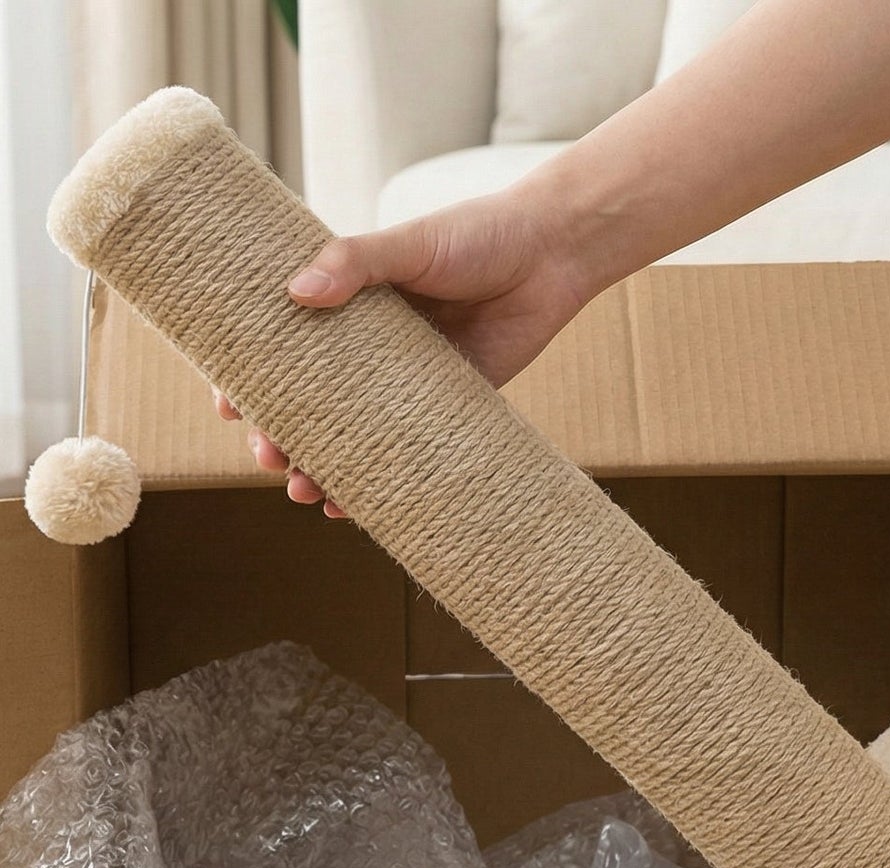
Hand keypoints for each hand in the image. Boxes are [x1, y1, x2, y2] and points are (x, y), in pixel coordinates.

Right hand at [214, 186, 591, 516]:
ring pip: (357, 436)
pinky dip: (388, 481)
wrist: (553, 255)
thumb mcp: (409, 242)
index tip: (230, 407)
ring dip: (329, 469)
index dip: (252, 379)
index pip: (285, 347)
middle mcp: (373, 350)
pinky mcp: (454, 406)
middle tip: (271, 459)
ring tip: (309, 494)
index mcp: (349, 305)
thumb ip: (355, 263)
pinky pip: (413, 452)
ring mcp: (410, 383)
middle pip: (314, 403)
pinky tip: (362, 506)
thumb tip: (298, 294)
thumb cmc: (477, 235)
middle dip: (285, 437)